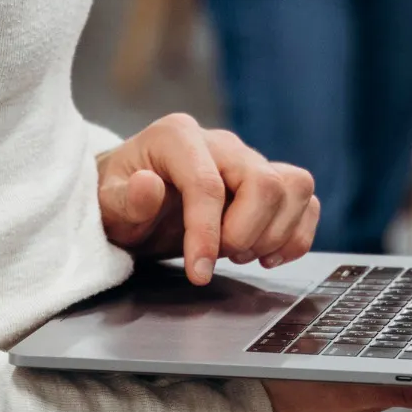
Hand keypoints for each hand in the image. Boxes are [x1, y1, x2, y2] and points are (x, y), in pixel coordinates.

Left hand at [97, 115, 318, 284]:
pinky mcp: (267, 179)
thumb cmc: (120, 197)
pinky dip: (297, 231)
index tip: (198, 274)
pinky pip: (303, 196)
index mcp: (178, 137)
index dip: (206, 234)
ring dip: (275, 232)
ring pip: (294, 185)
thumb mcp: (107, 204)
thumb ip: (125, 199)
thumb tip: (147, 185)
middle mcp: (220, 142)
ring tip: (242, 253)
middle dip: (246, 232)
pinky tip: (270, 253)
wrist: (132, 195)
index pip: (207, 185)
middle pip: (263, 182)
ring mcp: (247, 159)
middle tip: (222, 256)